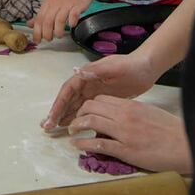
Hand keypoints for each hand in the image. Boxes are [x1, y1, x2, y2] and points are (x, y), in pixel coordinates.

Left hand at [27, 0, 97, 40]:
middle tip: (48, 39)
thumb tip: (30, 24)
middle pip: (47, 21)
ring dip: (58, 31)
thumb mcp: (51, 0)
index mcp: (48, 2)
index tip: (36, 40)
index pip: (39, 19)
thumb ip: (41, 13)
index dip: (37, 31)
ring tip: (59, 35)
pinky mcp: (78, 5)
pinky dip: (72, 22)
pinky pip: (73, 15)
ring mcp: (67, 4)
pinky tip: (71, 25)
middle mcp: (56, 3)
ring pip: (59, 20)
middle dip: (47, 33)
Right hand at [42, 53, 156, 128]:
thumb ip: (97, 70)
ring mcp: (93, 91)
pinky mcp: (102, 98)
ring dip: (64, 115)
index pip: (67, 90)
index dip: (58, 104)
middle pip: (68, 99)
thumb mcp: (115, 67)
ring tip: (54, 128)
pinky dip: (77, 116)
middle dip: (57, 112)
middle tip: (46, 127)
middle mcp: (87, 82)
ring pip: (74, 105)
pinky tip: (72, 126)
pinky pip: (85, 109)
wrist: (147, 68)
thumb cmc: (131, 66)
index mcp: (87, 74)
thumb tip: (77, 73)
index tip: (52, 117)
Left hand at [68, 95, 192, 174]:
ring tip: (71, 131)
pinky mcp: (126, 150)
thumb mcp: (149, 113)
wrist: (185, 146)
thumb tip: (116, 114)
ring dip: (76, 126)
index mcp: (131, 105)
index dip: (89, 104)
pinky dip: (83, 143)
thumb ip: (131, 111)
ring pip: (92, 122)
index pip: (101, 99)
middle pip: (92, 107)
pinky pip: (98, 143)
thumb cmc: (170, 130)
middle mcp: (125, 116)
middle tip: (74, 121)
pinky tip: (76, 144)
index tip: (84, 111)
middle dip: (79, 113)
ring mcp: (124, 133)